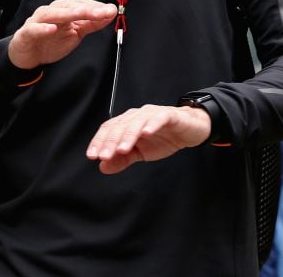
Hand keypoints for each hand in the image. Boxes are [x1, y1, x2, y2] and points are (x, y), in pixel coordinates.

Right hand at [8, 0, 116, 69]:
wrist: (28, 56)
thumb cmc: (50, 41)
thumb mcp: (76, 33)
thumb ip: (91, 23)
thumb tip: (110, 14)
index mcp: (63, 10)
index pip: (80, 4)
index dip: (96, 7)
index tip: (112, 11)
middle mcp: (50, 12)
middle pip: (69, 7)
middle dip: (87, 9)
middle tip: (104, 12)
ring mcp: (37, 21)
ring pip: (52, 14)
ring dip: (67, 13)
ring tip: (82, 13)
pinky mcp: (26, 33)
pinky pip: (34, 29)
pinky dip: (42, 28)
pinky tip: (52, 28)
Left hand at [86, 104, 211, 173]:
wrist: (189, 130)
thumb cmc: (163, 138)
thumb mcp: (140, 153)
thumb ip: (122, 159)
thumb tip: (103, 167)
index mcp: (127, 123)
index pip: (108, 130)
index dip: (99, 142)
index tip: (92, 156)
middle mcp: (136, 116)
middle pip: (119, 126)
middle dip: (110, 142)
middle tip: (104, 156)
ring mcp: (151, 114)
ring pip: (136, 122)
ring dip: (128, 136)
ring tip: (122, 149)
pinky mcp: (169, 115)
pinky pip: (159, 118)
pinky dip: (152, 124)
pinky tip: (147, 133)